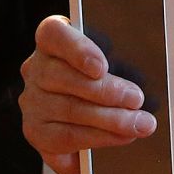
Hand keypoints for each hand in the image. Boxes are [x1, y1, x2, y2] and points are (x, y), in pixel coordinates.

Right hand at [19, 16, 156, 173]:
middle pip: (63, 76)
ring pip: (68, 109)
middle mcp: (36, 68)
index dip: (77, 49)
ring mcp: (33, 101)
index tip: (102, 67)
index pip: (54, 34)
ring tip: (138, 123)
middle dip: (106, 91)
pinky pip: (66, 137)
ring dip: (109, 119)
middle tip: (137, 100)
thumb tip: (140, 79)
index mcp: (53, 40)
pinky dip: (98, 138)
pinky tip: (121, 138)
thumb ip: (120, 60)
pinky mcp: (36, 131)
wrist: (88, 112)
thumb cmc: (103, 77)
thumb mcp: (112, 60)